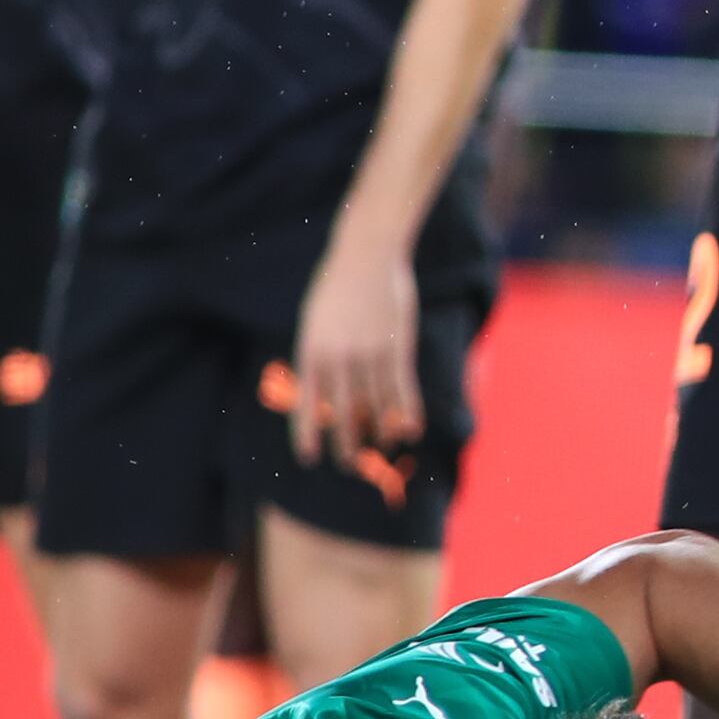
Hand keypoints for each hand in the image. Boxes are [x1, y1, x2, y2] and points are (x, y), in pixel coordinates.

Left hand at [290, 232, 426, 468]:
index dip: (308, 434)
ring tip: (381, 449)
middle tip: (348, 464)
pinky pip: (403, 389)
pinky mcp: (397, 348)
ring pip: (376, 406)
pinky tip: (410, 431)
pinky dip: (407, 412)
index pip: (308, 404)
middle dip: (346, 443)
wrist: (366, 255)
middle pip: (344, 413)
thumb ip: (319, 356)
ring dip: (379, 432)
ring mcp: (370, 354)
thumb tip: (324, 391)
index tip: (310, 459)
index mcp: (312, 351)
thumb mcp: (315, 322)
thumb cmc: (336, 287)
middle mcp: (339, 358)